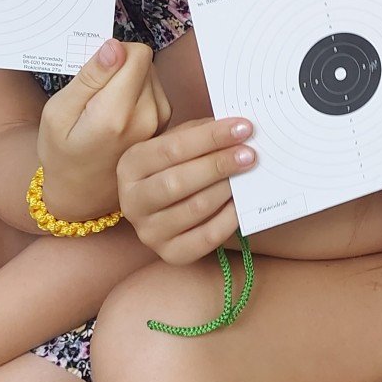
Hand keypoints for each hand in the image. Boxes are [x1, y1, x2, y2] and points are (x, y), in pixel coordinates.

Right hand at [36, 39, 169, 221]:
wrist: (81, 192)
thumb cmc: (63, 152)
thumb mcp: (58, 112)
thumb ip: (89, 77)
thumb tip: (115, 46)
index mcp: (117, 113)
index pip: (138, 54)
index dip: (115, 54)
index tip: (96, 74)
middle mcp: (147, 117)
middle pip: (146, 62)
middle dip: (122, 68)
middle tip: (97, 95)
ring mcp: (160, 122)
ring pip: (152, 74)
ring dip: (130, 82)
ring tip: (107, 108)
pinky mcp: (166, 124)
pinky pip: (156, 90)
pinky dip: (138, 95)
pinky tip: (120, 116)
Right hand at [116, 115, 256, 264]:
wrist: (162, 206)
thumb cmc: (174, 166)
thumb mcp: (178, 142)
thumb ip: (202, 133)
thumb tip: (237, 129)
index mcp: (131, 165)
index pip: (172, 148)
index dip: (210, 137)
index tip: (243, 128)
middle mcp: (133, 201)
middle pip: (178, 182)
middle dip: (219, 165)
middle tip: (250, 154)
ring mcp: (149, 231)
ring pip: (195, 208)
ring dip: (226, 189)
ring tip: (248, 175)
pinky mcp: (171, 254)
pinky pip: (207, 237)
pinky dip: (229, 218)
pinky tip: (241, 202)